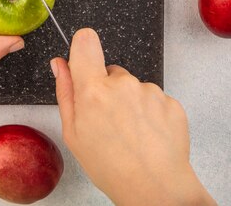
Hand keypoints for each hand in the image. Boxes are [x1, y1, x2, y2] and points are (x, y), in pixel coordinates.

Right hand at [51, 29, 215, 205]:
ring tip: (130, 134)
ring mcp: (150, 91)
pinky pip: (154, 98)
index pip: (86, 41)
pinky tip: (146, 135)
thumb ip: (65, 92)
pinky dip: (150, 113)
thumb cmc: (110, 166)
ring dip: (130, 103)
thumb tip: (60, 64)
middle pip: (110, 71)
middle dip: (107, 89)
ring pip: (133, 87)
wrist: (155, 189)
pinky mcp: (171, 101)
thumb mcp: (73, 133)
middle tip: (109, 122)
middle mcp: (123, 84)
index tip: (84, 59)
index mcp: (93, 90)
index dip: (83, 47)